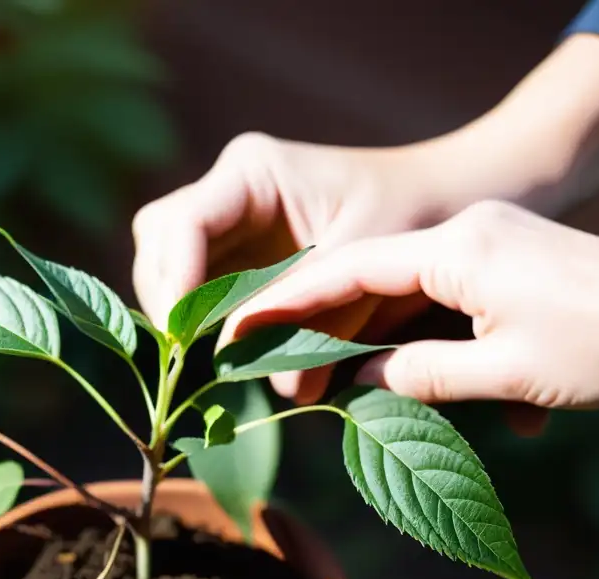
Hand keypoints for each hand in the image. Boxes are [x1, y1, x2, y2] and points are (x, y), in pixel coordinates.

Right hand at [132, 132, 443, 399]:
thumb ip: (315, 317)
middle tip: (186, 358)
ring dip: (181, 313)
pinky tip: (232, 354)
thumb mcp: (364, 259)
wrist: (440, 195)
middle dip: (167, 298)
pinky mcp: (241, 251)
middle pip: (158, 240)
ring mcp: (231, 219)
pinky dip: (207, 322)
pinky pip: (200, 286)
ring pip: (167, 262)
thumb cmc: (411, 210)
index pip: (185, 223)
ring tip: (212, 360)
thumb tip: (279, 388)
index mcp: (253, 171)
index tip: (182, 337)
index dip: (175, 280)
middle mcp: (230, 190)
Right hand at [223, 201, 598, 413]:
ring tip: (326, 373)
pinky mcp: (507, 259)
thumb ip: (420, 375)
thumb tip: (357, 381)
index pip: (348, 267)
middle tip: (274, 361)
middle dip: (321, 320)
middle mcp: (465, 232)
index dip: (289, 299)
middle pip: (368, 274)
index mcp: (457, 248)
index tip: (240, 323)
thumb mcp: (505, 373)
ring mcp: (488, 241)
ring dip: (367, 330)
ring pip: (403, 287)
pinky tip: (396, 362)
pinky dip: (411, 326)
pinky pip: (439, 291)